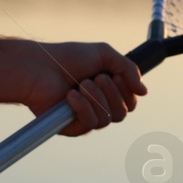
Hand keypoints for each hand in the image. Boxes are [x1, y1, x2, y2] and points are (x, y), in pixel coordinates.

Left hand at [19, 42, 145, 135]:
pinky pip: (90, 124)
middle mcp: (98, 106)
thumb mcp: (104, 55)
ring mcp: (84, 118)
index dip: (128, 90)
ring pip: (108, 119)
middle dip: (112, 92)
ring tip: (81, 83)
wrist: (39, 66)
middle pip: (123, 113)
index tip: (116, 75)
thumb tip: (144, 92)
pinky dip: (83, 107)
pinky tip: (71, 95)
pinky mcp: (71, 127)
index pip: (131, 101)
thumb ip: (128, 69)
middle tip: (96, 77)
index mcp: (107, 90)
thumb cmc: (67, 58)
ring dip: (97, 98)